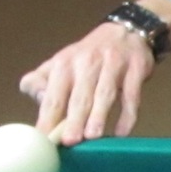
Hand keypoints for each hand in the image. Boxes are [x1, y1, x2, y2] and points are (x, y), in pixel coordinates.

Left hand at [21, 22, 154, 144]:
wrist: (126, 31)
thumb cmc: (88, 56)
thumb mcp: (60, 63)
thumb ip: (40, 82)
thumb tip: (35, 100)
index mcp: (64, 65)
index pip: (53, 96)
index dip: (48, 119)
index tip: (43, 140)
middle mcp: (87, 63)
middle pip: (79, 96)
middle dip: (74, 119)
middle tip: (69, 140)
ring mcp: (113, 65)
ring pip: (105, 93)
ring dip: (99, 115)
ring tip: (93, 135)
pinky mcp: (135, 69)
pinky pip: (131, 95)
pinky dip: (128, 114)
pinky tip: (122, 132)